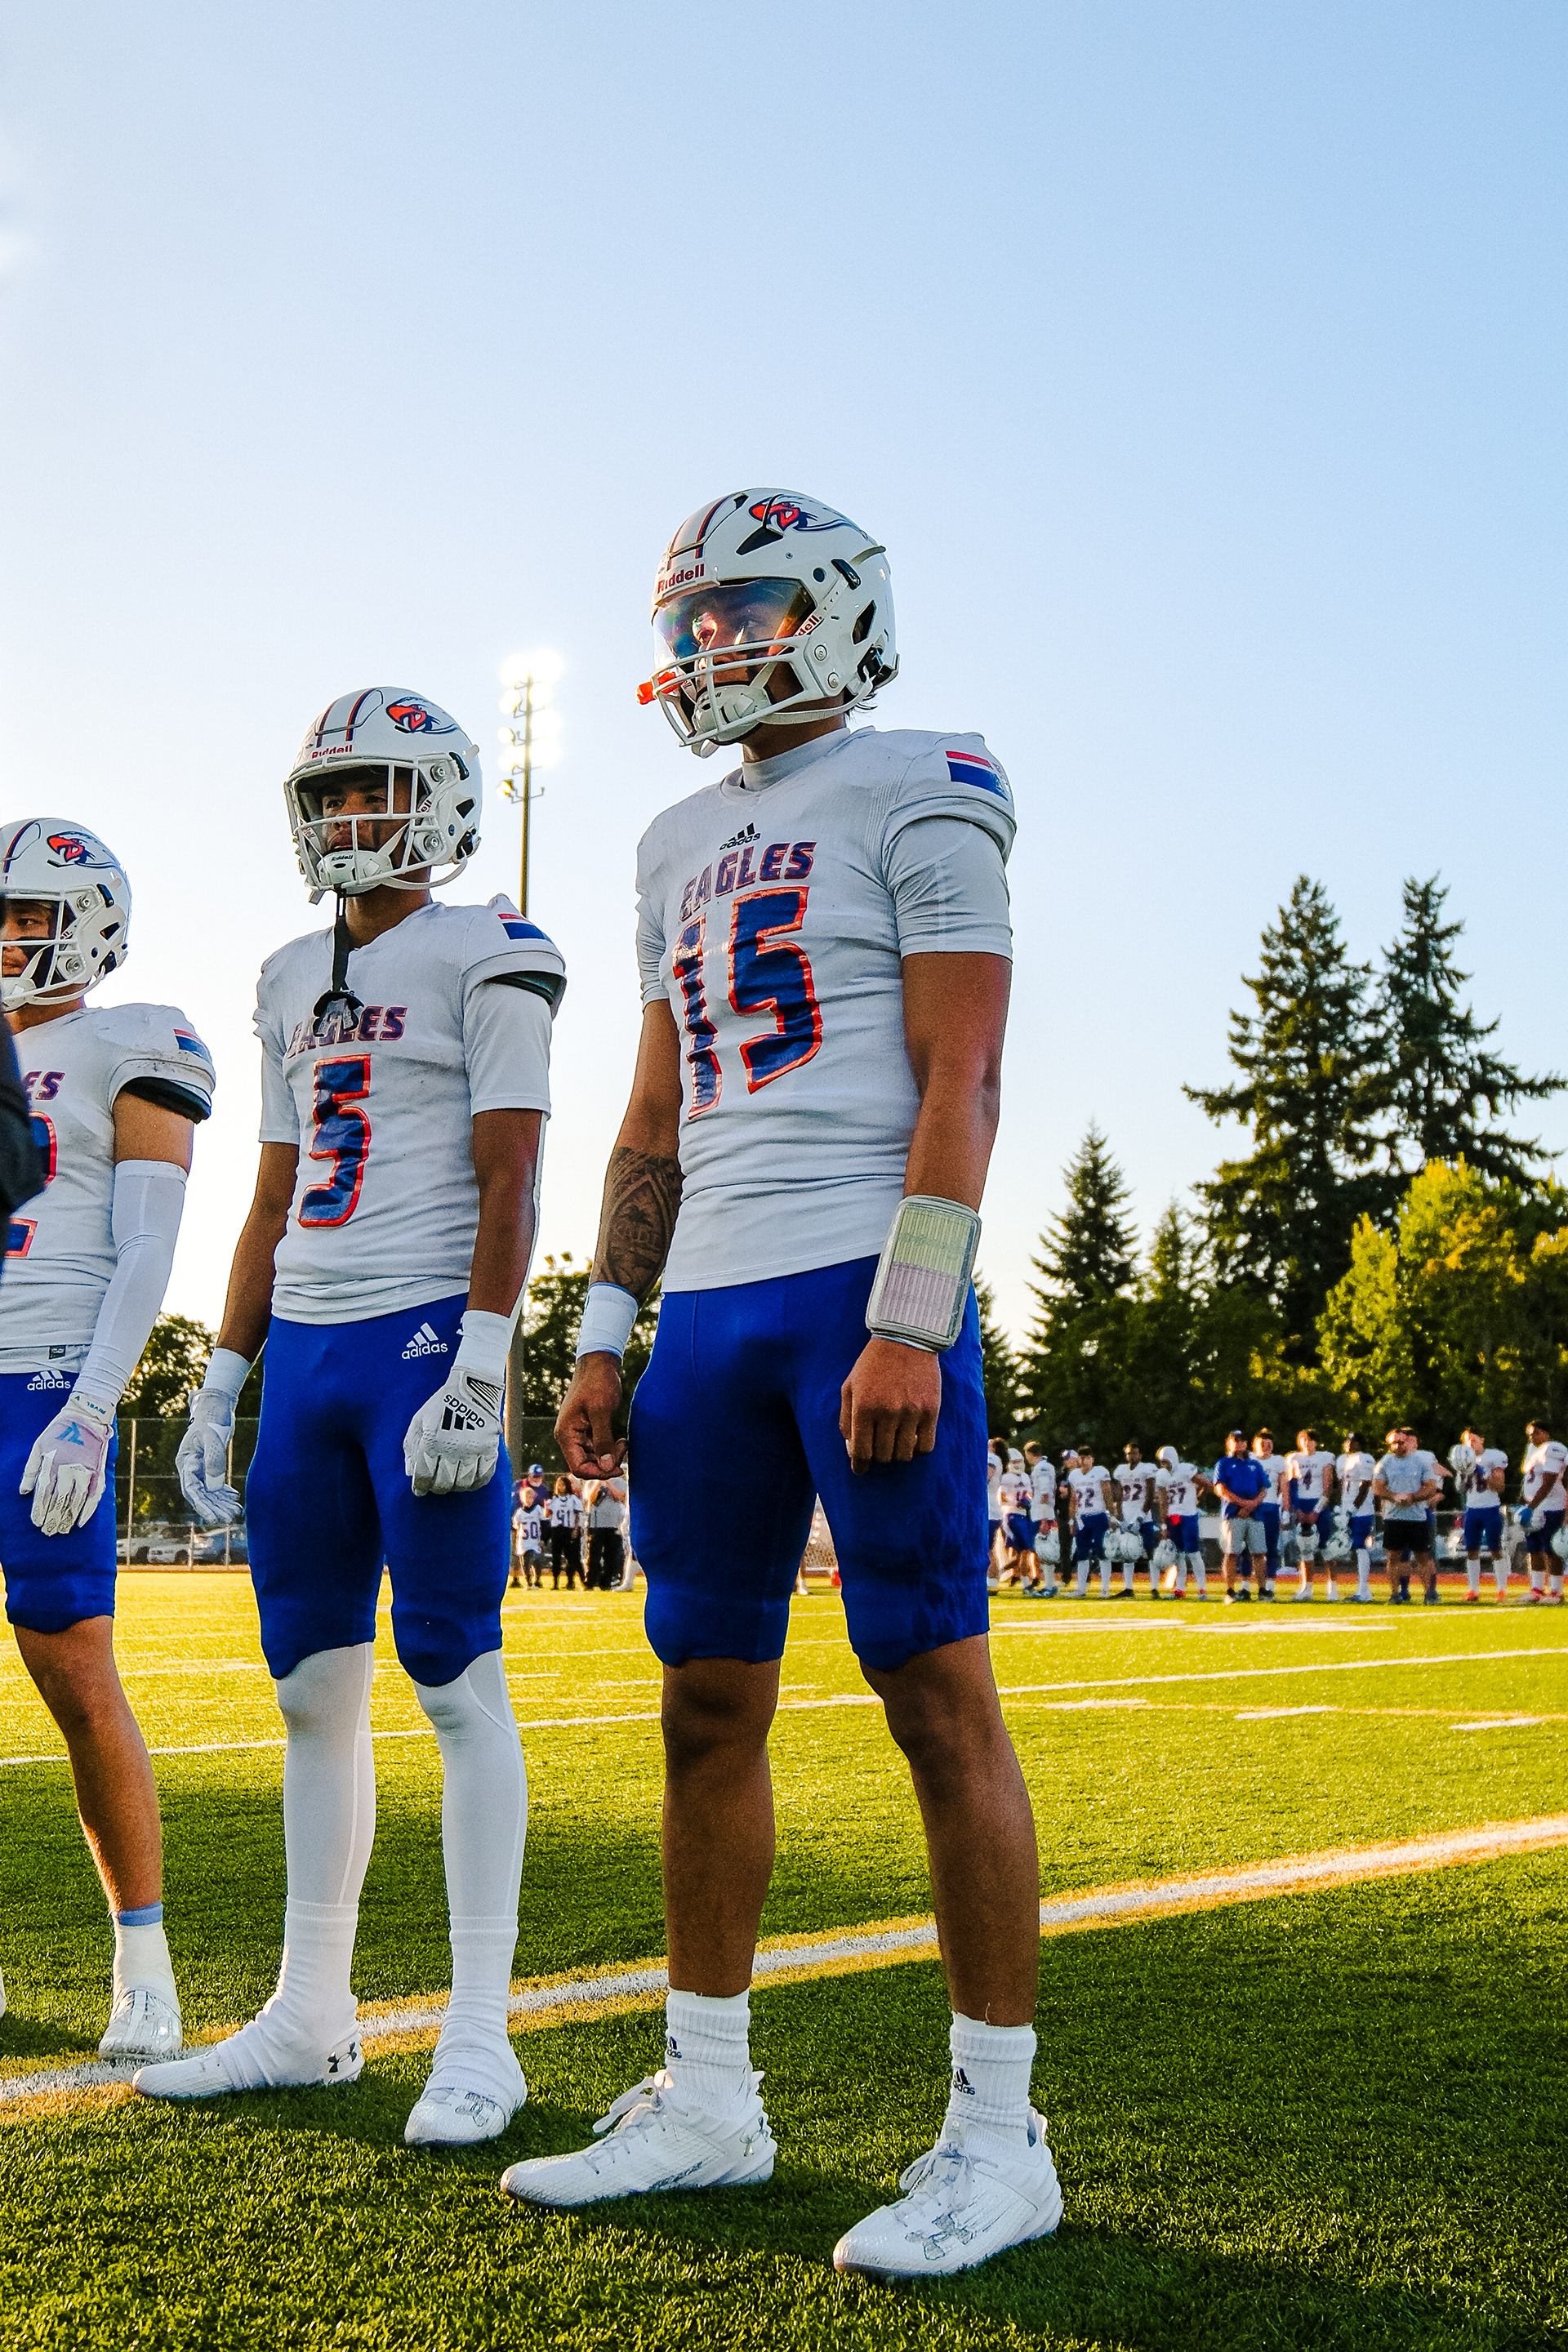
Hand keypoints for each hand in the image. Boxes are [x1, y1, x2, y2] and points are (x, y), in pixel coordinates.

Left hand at [21, 1396, 114, 1536]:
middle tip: (48, 1532)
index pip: (44, 1494)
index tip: (36, 1523)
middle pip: (59, 1501)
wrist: (87, 1416)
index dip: (39, 1510)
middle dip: (52, 1518)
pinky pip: (94, 1496)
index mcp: (53, 1463)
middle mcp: (69, 1469)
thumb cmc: (59, 1430)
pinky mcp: (98, 1471)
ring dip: (68, 1518)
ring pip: (76, 1501)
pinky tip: (81, 1522)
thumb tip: (23, 1492)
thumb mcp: (39, 1446)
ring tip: (61, 1531)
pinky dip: (88, 1511)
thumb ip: (31, 1470)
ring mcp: (85, 1471)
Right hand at [177, 1387, 241, 1526]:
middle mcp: (190, 1467)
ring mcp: (199, 1466)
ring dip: (221, 1502)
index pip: (192, 1489)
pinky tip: (234, 1498)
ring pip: (209, 1490)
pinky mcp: (209, 1463)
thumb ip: (213, 1461)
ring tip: (235, 1511)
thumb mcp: (213, 1438)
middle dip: (214, 1507)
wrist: (216, 1405)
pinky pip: (215, 1482)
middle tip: (230, 1518)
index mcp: (186, 1462)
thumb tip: (215, 1487)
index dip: (202, 1505)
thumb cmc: (212, 1419)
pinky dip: (224, 1491)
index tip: (214, 1517)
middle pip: (201, 1493)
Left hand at [403, 1365, 502, 1497]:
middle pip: (443, 1483)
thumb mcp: (419, 1420)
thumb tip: (410, 1473)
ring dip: (454, 1486)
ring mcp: (473, 1449)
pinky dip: (474, 1483)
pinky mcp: (490, 1448)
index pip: (423, 1476)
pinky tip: (468, 1480)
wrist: (473, 1387)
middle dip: (436, 1487)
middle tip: (435, 1484)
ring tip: (450, 1481)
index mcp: (431, 1440)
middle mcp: (453, 1447)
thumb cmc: (441, 1405)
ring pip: (463, 1483)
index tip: (419, 1490)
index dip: (419, 1487)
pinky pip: (483, 1476)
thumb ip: (411, 1447)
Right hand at [556, 1354, 625, 1478]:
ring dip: (609, 1455)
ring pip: (593, 1457)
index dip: (599, 1472)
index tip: (619, 1468)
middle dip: (606, 1463)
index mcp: (566, 1434)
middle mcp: (569, 1436)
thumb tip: (607, 1466)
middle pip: (586, 1464)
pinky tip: (621, 1441)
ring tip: (624, 1443)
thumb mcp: (601, 1411)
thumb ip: (603, 1440)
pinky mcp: (587, 1428)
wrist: (599, 1362)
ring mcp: (578, 1433)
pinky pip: (597, 1447)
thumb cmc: (598, 1382)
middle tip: (624, 1449)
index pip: (578, 1467)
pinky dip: (609, 1447)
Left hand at [839, 1337, 940, 1474]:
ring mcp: (911, 1412)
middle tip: (877, 1449)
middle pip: (882, 1456)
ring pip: (904, 1454)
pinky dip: (917, 1449)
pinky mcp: (931, 1410)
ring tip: (893, 1442)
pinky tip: (911, 1439)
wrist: (905, 1338)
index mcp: (864, 1407)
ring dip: (897, 1454)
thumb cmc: (872, 1364)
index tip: (860, 1469)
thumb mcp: (850, 1386)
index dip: (859, 1466)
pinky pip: (925, 1446)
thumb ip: (846, 1418)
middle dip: (877, 1457)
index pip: (861, 1452)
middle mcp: (887, 1412)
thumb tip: (851, 1448)